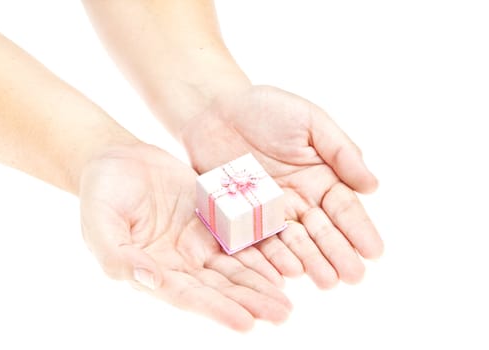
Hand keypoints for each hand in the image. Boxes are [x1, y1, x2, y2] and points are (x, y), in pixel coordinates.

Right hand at [79, 142, 290, 330]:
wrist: (117, 160)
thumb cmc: (101, 194)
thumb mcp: (100, 224)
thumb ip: (119, 256)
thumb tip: (152, 280)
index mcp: (153, 271)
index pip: (188, 296)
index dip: (217, 310)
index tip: (246, 323)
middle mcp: (180, 263)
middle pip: (220, 287)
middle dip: (250, 302)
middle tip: (282, 315)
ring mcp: (197, 242)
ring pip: (235, 267)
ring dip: (262, 283)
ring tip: (288, 300)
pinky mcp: (211, 219)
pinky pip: (239, 238)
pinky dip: (260, 251)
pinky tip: (282, 262)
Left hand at [181, 85, 383, 287]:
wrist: (215, 110)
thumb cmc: (266, 109)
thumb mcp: (310, 121)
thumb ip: (341, 151)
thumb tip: (372, 186)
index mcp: (320, 178)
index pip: (344, 208)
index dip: (359, 229)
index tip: (374, 252)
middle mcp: (299, 201)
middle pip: (323, 231)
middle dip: (339, 253)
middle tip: (353, 277)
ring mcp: (270, 213)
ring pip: (294, 243)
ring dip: (311, 262)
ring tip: (326, 281)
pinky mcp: (242, 218)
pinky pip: (259, 241)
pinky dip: (274, 257)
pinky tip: (288, 271)